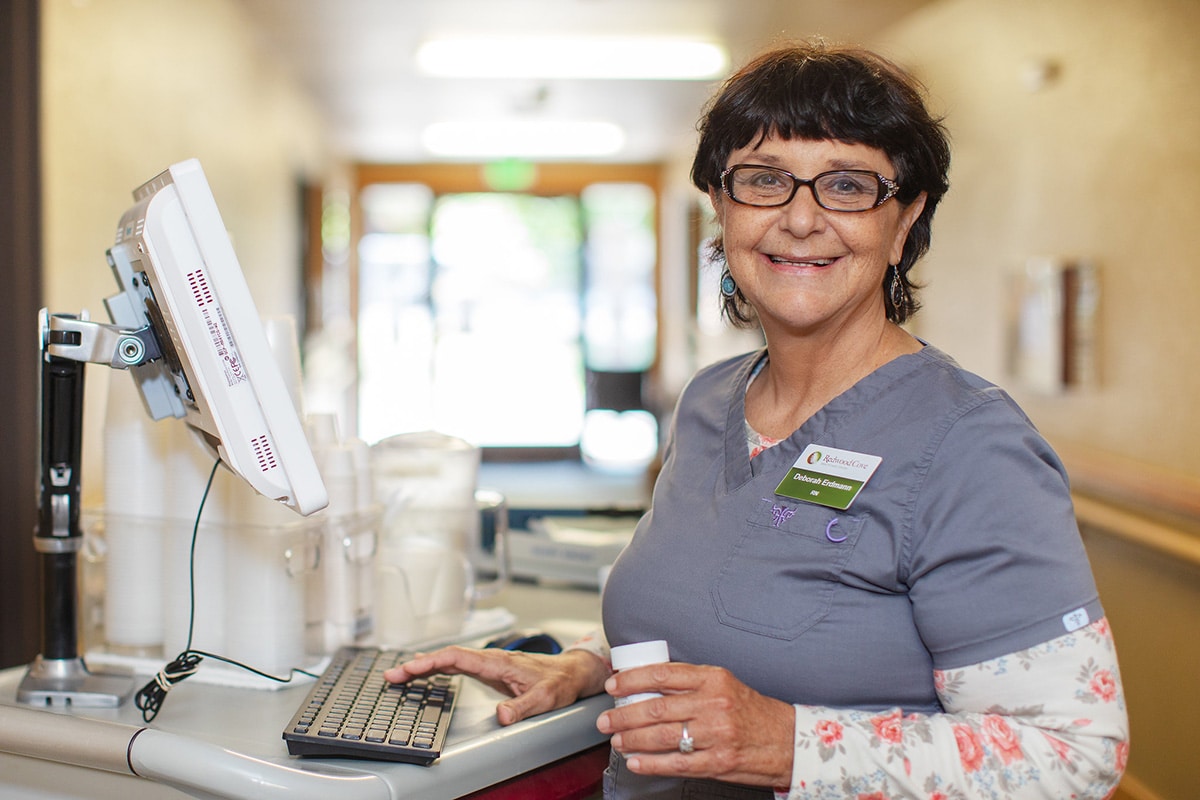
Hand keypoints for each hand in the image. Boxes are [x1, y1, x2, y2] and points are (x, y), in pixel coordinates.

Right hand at [384, 645, 609, 725]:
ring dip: (425, 666)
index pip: (458, 657)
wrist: (573, 673)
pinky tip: (426, 674)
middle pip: (447, 657)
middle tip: (392, 676)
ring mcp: (489, 664)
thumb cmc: (560, 682)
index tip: (409, 668)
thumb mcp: (546, 698)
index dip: (431, 661)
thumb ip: (523, 707)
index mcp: (498, 662)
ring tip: (399, 676)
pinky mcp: (491, 670)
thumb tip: (501, 716)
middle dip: (418, 664)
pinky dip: (439, 668)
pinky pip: (458, 666)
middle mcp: (490, 659)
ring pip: (450, 660)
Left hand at [597, 662, 794, 788]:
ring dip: (632, 740)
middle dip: (623, 716)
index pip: (663, 674)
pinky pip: (677, 763)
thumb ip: (691, 684)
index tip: (613, 685)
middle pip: (657, 708)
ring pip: (662, 736)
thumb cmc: (751, 712)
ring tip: (616, 740)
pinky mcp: (718, 762)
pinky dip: (651, 764)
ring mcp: (716, 734)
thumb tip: (647, 686)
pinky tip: (636, 762)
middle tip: (605, 720)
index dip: (632, 679)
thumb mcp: (724, 685)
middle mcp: (714, 704)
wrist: (787, 740)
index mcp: (713, 679)